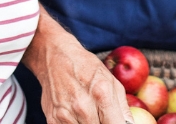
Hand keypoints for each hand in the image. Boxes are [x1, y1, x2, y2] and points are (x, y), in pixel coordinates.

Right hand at [24, 8, 132, 123]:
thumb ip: (123, 107)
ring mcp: (66, 114)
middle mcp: (82, 106)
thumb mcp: (111, 81)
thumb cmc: (86, 67)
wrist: (55, 57)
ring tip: (89, 114)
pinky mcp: (53, 120)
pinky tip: (77, 116)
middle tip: (102, 116)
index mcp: (101, 93)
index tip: (115, 122)